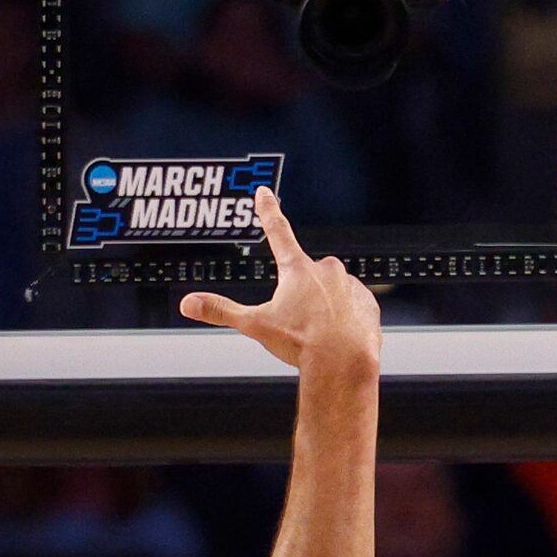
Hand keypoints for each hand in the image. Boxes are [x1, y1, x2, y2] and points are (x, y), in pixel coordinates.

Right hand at [180, 189, 379, 374]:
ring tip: (320, 333)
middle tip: (299, 322)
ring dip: (326, 307)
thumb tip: (188, 304)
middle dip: (301, 294)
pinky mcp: (368, 303)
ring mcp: (351, 285)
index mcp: (297, 269)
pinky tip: (341, 336)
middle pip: (306, 274)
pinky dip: (347, 320)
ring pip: (332, 291)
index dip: (268, 211)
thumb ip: (222, 311)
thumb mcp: (256, 326)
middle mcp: (327, 271)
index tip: (264, 193)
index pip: (277, 231)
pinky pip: (354, 307)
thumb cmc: (303, 343)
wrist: (345, 364)